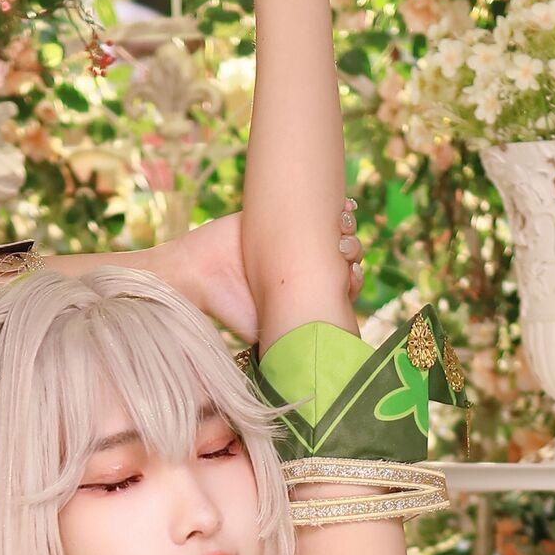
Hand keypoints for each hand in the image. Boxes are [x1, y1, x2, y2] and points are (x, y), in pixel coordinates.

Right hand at [151, 202, 363, 342]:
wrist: (199, 275)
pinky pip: (315, 208)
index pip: (344, 287)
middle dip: (352, 252)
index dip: (354, 281)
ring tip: (342, 224)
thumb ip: (297, 337)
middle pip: (344, 258)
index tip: (352, 275)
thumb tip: (329, 351)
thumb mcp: (267, 331)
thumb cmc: (228, 308)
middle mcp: (303, 268)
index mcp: (306, 293)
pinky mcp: (279, 218)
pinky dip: (336, 205)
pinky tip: (344, 203)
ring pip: (335, 232)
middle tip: (344, 249)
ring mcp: (293, 241)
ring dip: (346, 228)